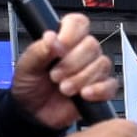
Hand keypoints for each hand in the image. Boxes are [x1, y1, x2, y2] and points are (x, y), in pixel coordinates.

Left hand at [11, 13, 115, 129]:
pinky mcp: (100, 89)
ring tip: (64, 89)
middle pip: (92, 45)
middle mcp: (81, 52)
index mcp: (64, 39)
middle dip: (72, 63)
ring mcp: (92, 70)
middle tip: (55, 76)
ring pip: (102, 64)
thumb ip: (38, 50)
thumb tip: (52, 38)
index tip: (60, 49)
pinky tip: (83, 94)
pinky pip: (110, 85)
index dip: (72, 34)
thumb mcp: (26, 66)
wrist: (33, 113)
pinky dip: (98, 90)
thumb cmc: (29, 86)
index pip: (78, 23)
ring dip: (81, 79)